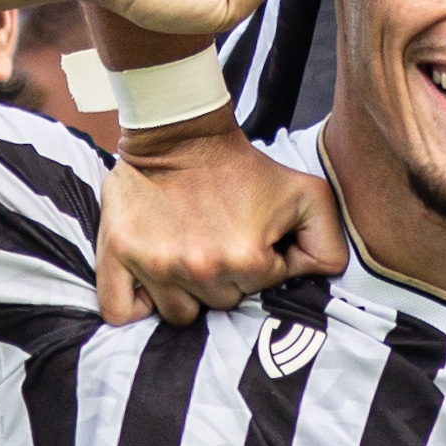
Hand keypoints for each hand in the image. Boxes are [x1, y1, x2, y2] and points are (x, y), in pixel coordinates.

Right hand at [94, 121, 347, 326]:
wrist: (181, 132)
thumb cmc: (243, 166)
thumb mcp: (308, 194)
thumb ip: (327, 244)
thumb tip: (314, 278)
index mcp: (246, 260)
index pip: (261, 289)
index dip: (261, 264)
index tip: (250, 238)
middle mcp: (200, 269)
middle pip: (219, 304)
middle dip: (225, 279)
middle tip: (217, 242)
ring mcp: (155, 266)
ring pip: (179, 313)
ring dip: (186, 293)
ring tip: (188, 256)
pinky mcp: (118, 255)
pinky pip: (121, 312)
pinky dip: (136, 307)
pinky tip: (153, 286)